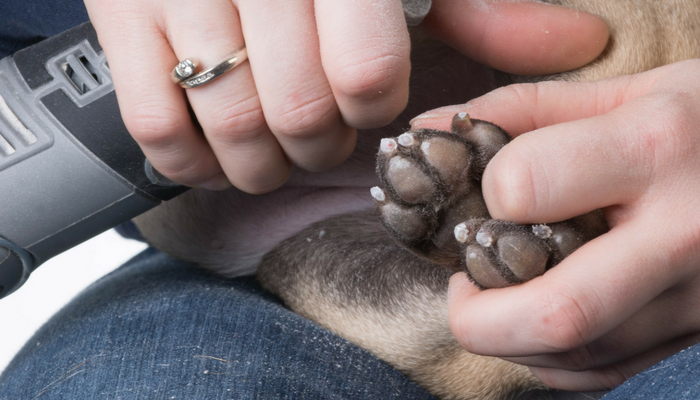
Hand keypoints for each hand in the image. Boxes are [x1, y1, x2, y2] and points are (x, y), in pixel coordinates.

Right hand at [83, 0, 607, 192]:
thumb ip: (483, 7)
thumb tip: (574, 43)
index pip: (362, 75)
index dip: (370, 109)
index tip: (365, 103)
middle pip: (293, 113)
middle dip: (316, 146)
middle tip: (319, 132)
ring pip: (230, 127)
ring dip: (261, 164)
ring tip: (273, 143)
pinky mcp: (118, 16)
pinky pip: (156, 127)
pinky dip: (190, 162)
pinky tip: (214, 151)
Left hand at [413, 59, 699, 390]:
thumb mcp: (626, 91)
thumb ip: (523, 109)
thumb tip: (431, 129)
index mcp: (654, 148)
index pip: (524, 186)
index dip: (487, 193)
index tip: (488, 195)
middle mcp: (680, 235)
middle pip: (553, 311)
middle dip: (476, 315)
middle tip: (463, 285)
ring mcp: (695, 299)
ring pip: (573, 354)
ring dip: (508, 336)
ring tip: (502, 293)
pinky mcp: (695, 335)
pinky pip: (601, 373)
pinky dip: (550, 356)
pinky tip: (543, 315)